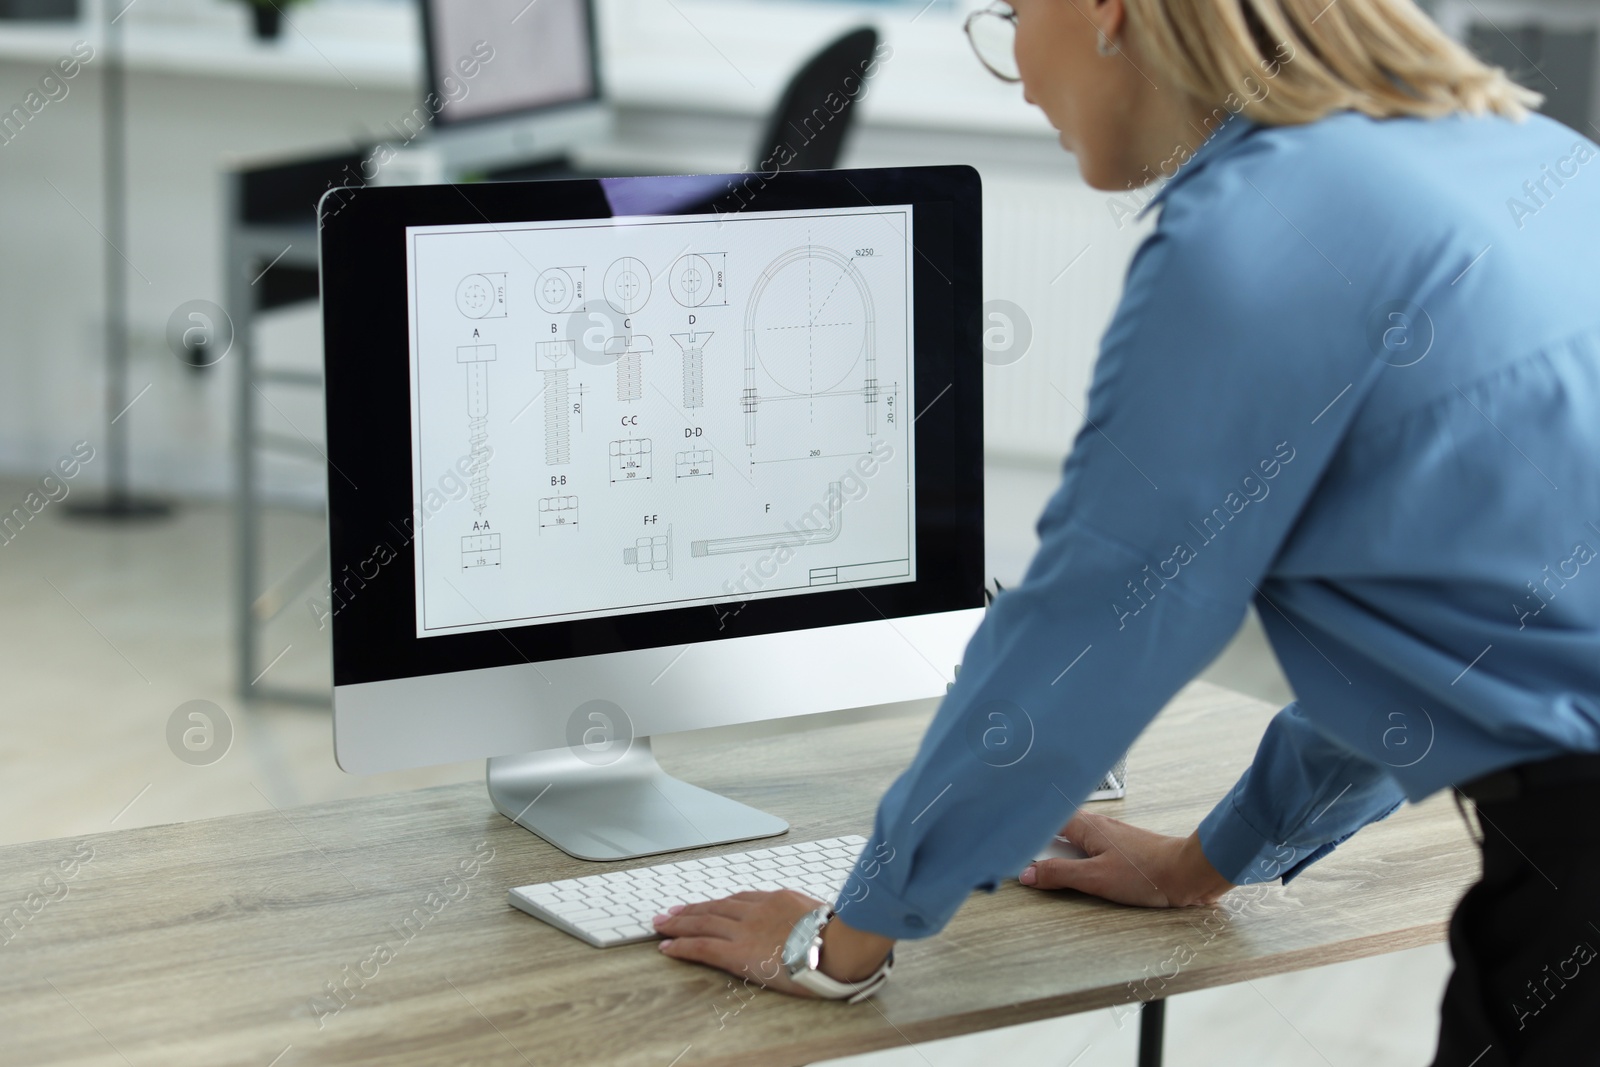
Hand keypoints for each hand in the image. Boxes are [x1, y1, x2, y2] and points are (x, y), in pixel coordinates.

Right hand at [1018, 812, 1234, 907]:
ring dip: (1056, 847)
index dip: (1026, 826)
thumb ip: (1060, 874)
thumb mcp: (1095, 878)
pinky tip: (1073, 868)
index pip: (1046, 819)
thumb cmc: (1147, 873)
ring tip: (1037, 858)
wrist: (1188, 873)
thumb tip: (1028, 874)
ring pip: (1073, 838)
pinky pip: (1088, 848)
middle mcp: (1097, 825)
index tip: (1006, 833)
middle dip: (1037, 835)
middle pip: (1058, 827)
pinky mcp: (1122, 850)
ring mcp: (1111, 837)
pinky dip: (1074, 856)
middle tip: (1014, 845)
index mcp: (1086, 826)